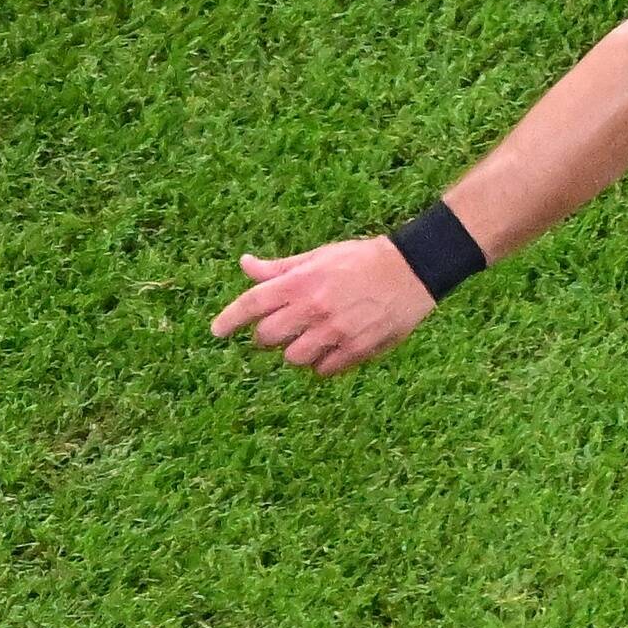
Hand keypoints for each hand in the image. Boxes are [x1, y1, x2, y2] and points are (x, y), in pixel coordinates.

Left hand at [210, 235, 436, 374]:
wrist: (411, 271)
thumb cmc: (360, 260)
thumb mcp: (318, 257)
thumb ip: (281, 269)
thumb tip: (245, 265)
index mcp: (301, 282)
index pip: (253, 303)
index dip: (229, 319)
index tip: (216, 331)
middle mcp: (314, 308)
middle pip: (267, 337)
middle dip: (267, 337)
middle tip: (279, 331)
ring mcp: (335, 331)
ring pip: (293, 359)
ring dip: (295, 352)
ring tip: (311, 339)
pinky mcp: (356, 349)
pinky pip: (323, 370)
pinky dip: (321, 363)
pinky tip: (332, 348)